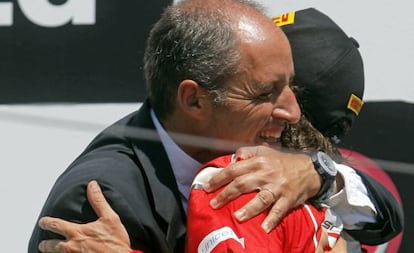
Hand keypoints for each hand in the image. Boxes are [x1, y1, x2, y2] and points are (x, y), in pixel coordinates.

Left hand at [38, 180, 131, 252]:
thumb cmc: (115, 242)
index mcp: (77, 233)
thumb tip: (92, 185)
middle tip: (42, 243)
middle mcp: (71, 247)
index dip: (47, 222)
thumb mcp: (110, 218)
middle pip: (50, 246)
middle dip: (45, 244)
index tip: (43, 221)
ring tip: (49, 252)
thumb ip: (98, 201)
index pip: (56, 225)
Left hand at [204, 145, 320, 232]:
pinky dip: (272, 219)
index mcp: (259, 162)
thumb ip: (247, 152)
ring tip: (237, 217)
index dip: (219, 178)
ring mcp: (278, 187)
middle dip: (226, 194)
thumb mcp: (264, 151)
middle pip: (243, 184)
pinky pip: (280, 210)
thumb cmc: (283, 162)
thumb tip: (233, 158)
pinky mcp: (288, 199)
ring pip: (261, 198)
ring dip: (249, 208)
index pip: (234, 170)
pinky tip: (264, 228)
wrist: (310, 169)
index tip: (207, 187)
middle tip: (214, 203)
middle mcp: (267, 174)